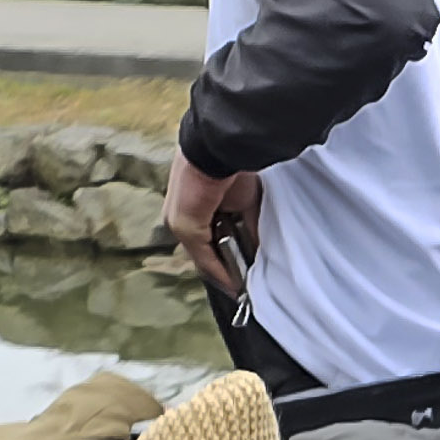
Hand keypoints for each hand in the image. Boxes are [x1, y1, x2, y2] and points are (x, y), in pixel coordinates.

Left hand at [164, 154, 259, 290]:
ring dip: (224, 272)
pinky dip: (221, 272)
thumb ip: (249, 227)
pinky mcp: (186, 229)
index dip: (226, 257)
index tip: (243, 272)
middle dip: (226, 268)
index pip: (208, 240)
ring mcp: (181, 224)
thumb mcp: (245, 203)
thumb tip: (258, 249)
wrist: (218, 152)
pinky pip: (204, 257)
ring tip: (241, 287)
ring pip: (204, 256)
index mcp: (193, 209)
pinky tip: (234, 284)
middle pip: (205, 251)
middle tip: (243, 284)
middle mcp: (181, 219)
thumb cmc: (233, 170)